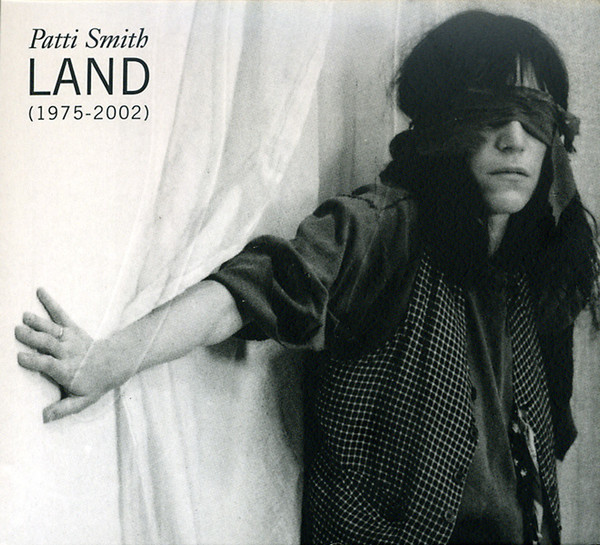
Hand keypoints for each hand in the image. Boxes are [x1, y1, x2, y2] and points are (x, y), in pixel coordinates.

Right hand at [15, 288, 125, 421]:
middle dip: (33, 338)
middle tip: (16, 331)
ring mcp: (70, 338)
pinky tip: (40, 291)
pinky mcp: (73, 328)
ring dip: (38, 322)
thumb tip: (43, 418)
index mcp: (67, 370)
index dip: (34, 361)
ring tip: (24, 316)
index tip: (19, 357)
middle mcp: (68, 352)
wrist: (114, 364)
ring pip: (52, 329)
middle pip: (48, 344)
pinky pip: (61, 314)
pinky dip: (51, 303)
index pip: (48, 365)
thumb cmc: (94, 384)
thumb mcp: (82, 402)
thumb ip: (63, 409)